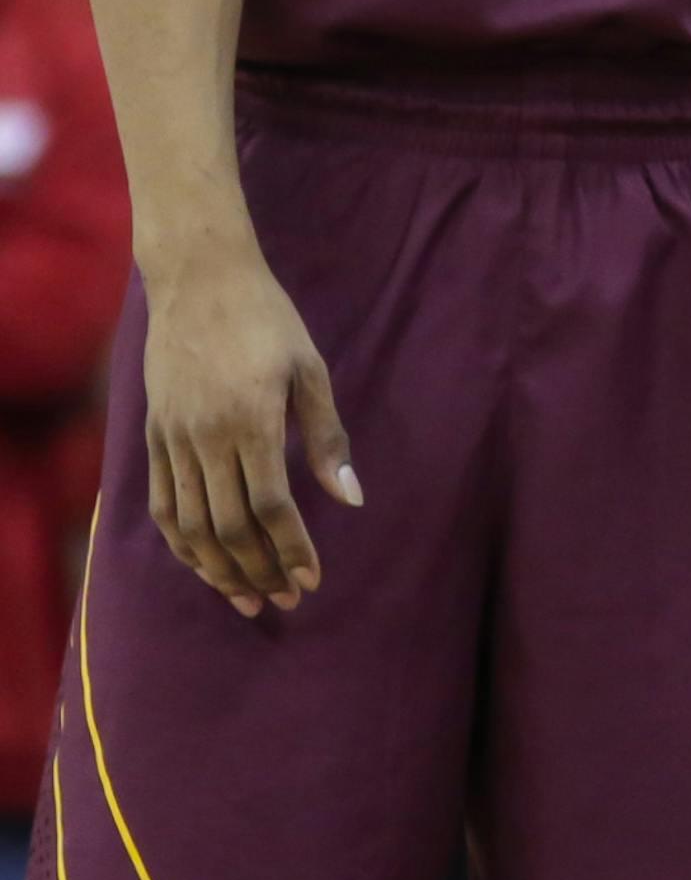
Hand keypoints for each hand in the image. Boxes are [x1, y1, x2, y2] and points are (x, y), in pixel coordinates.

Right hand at [141, 248, 359, 617]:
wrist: (199, 279)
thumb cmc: (267, 320)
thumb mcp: (310, 369)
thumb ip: (327, 437)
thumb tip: (349, 498)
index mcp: (253, 422)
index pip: (273, 508)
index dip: (292, 551)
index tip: (311, 581)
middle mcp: (207, 438)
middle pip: (230, 528)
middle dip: (259, 573)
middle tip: (284, 600)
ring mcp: (173, 439)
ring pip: (191, 526)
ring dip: (219, 570)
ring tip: (246, 599)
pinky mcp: (153, 436)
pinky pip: (162, 505)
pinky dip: (181, 543)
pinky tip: (202, 565)